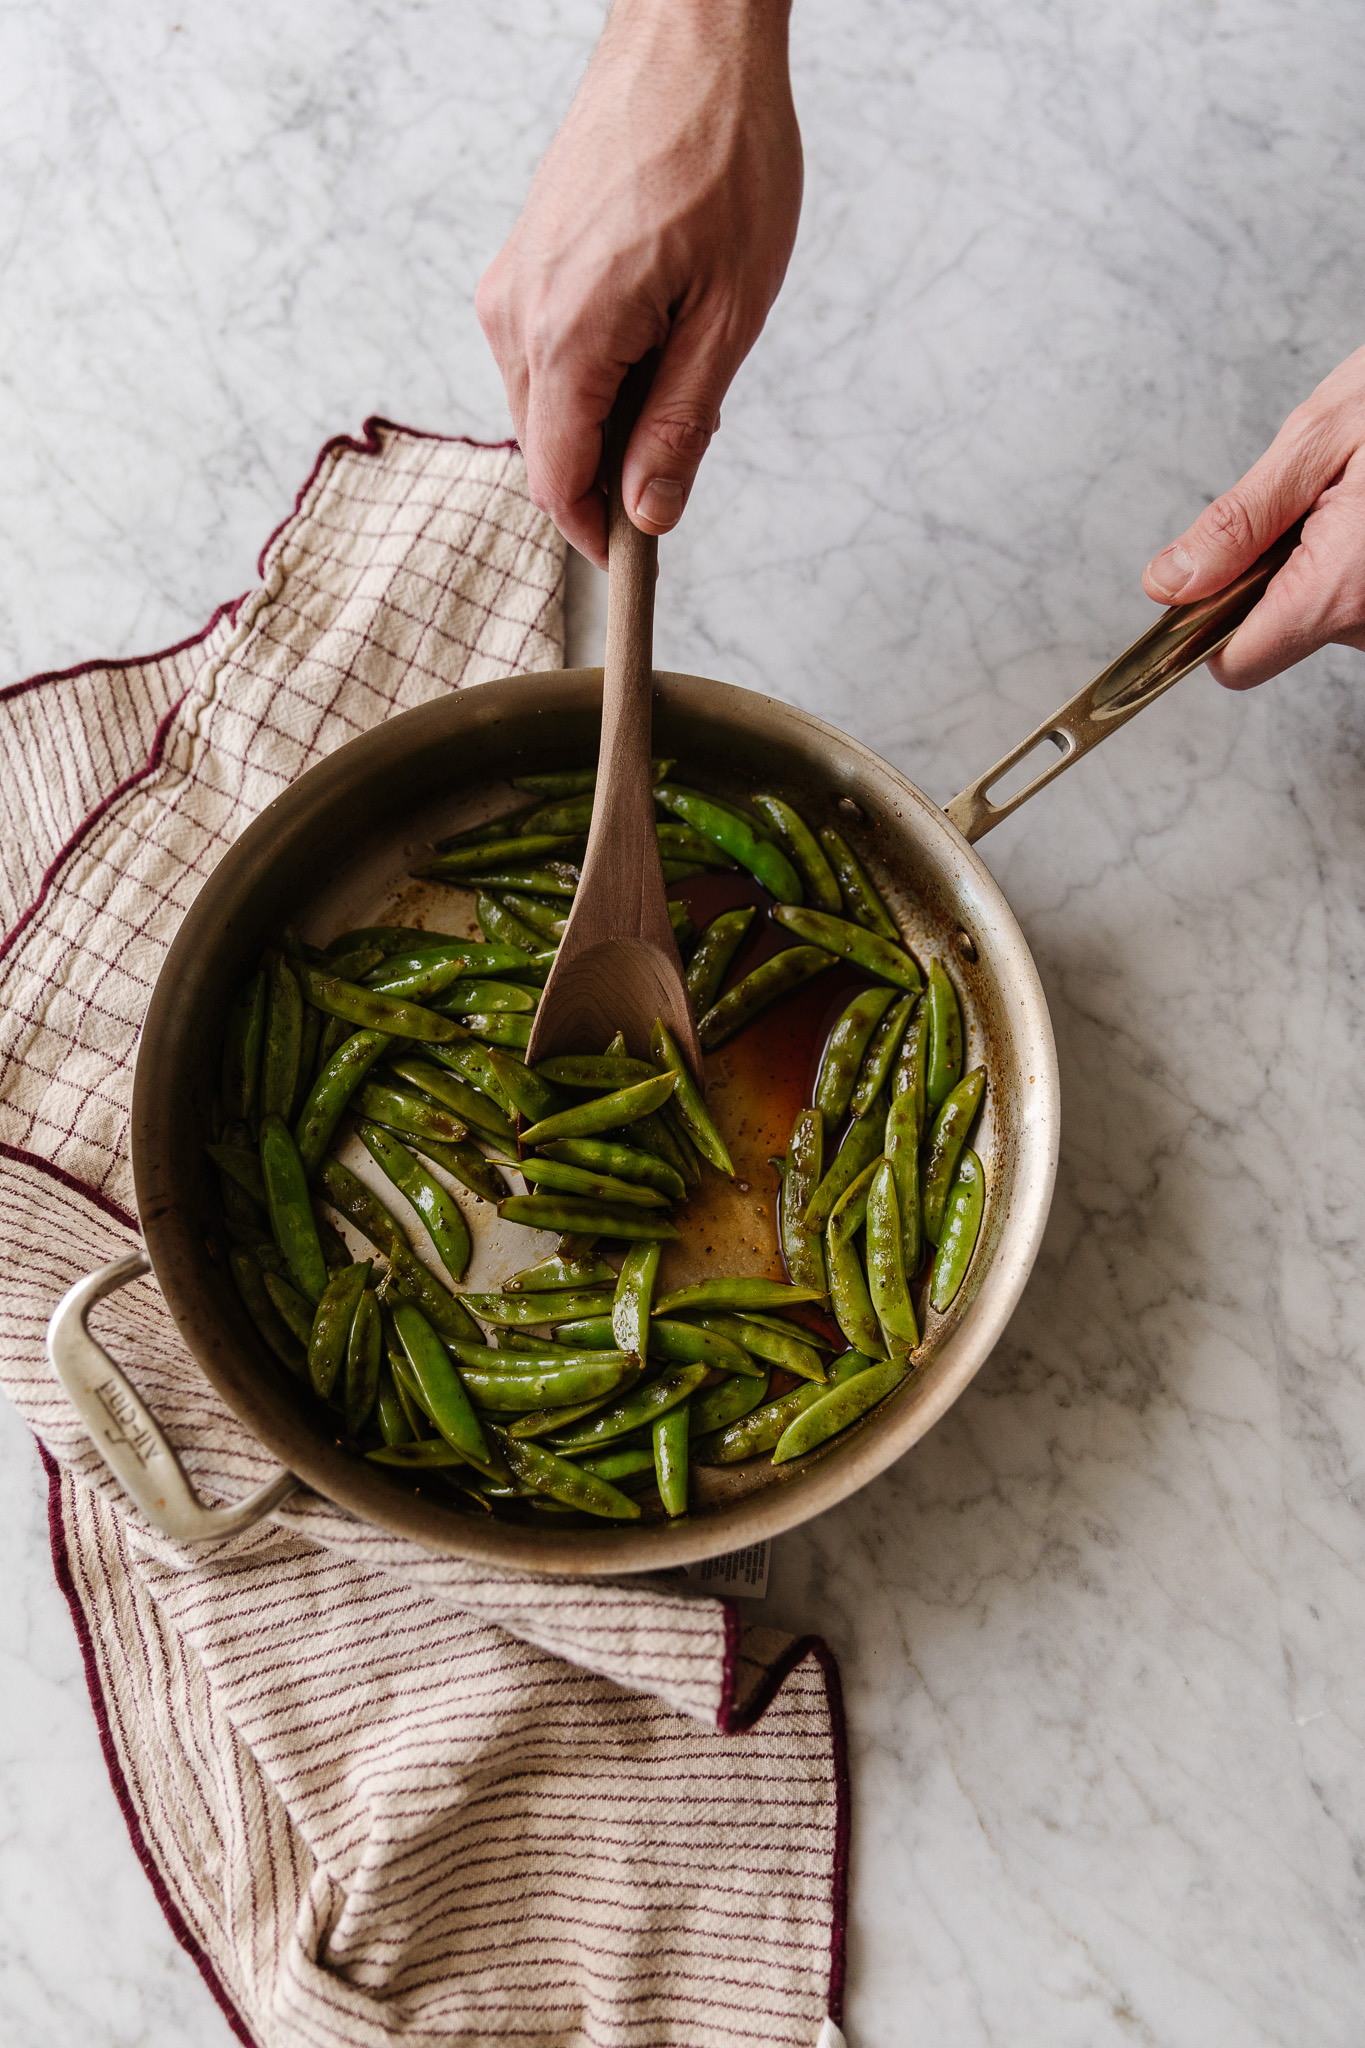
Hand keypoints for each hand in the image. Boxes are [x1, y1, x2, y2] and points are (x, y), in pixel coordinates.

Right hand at [476, 0, 801, 565]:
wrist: (689, 38)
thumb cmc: (723, 156)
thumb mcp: (729, 315)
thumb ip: (680, 427)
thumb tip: (649, 515)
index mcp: (567, 338)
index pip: (558, 484)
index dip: (599, 537)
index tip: (640, 562)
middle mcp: (516, 317)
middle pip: (548, 452)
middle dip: (611, 474)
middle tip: (689, 442)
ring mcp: (509, 287)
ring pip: (546, 406)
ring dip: (607, 419)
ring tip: (682, 359)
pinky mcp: (520, 264)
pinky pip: (546, 356)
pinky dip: (595, 372)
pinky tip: (654, 327)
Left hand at [1143, 345, 1364, 687]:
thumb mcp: (1316, 442)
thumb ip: (1238, 524)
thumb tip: (1170, 583)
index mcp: (1340, 591)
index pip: (1236, 662)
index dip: (1205, 626)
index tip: (1203, 583)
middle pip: (1277, 634)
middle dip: (1273, 573)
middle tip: (1313, 502)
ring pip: (1318, 615)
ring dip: (1316, 563)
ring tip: (1352, 500)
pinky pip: (1354, 600)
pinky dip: (1348, 563)